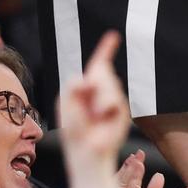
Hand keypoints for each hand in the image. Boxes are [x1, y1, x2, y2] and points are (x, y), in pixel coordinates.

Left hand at [59, 32, 128, 165]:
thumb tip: (93, 79)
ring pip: (108, 83)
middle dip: (91, 83)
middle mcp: (102, 92)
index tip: (114, 35)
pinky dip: (104, 107)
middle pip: (102, 71)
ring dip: (96, 98)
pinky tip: (101, 118)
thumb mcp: (65, 102)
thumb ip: (74, 84)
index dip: (106, 49)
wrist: (86, 151)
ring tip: (94, 116)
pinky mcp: (122, 111)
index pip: (98, 64)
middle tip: (85, 104)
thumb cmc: (74, 130)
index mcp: (87, 88)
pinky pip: (113, 98)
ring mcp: (113, 100)